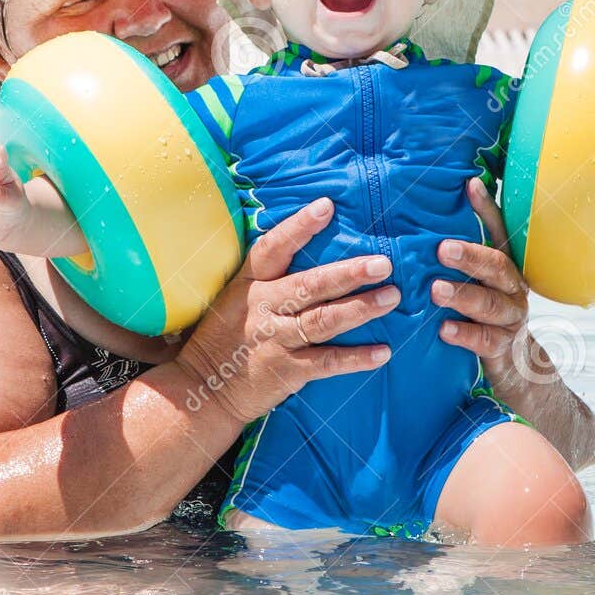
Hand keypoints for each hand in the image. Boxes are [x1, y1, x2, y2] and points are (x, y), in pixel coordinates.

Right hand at [175, 197, 397, 425]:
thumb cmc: (225, 337)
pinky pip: (326, 362)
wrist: (203, 388)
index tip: (326, 206)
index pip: (273, 249)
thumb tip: (314, 249)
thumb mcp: (235, 299)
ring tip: (391, 297)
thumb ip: (268, 279)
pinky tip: (383, 352)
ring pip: (322, 321)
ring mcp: (275, 340)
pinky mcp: (286, 370)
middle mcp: (262, 308)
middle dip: (347, 273)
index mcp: (249, 285)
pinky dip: (356, 358)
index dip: (298, 227)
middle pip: (309, 286)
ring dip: (360, 309)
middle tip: (382, 264)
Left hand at [433, 178, 529, 381]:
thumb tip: (443, 206)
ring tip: (436, 290)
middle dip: (470, 256)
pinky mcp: (502, 347)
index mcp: (504, 265)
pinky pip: (485, 340)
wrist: (514, 364)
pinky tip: (444, 330)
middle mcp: (513, 287)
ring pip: (490, 304)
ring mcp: (510, 317)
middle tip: (442, 249)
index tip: (469, 186)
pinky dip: (465, 334)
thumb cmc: (483, 311)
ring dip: (463, 295)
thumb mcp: (475, 278)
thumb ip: (459, 251)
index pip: (498, 230)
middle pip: (496, 266)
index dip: (486, 208)